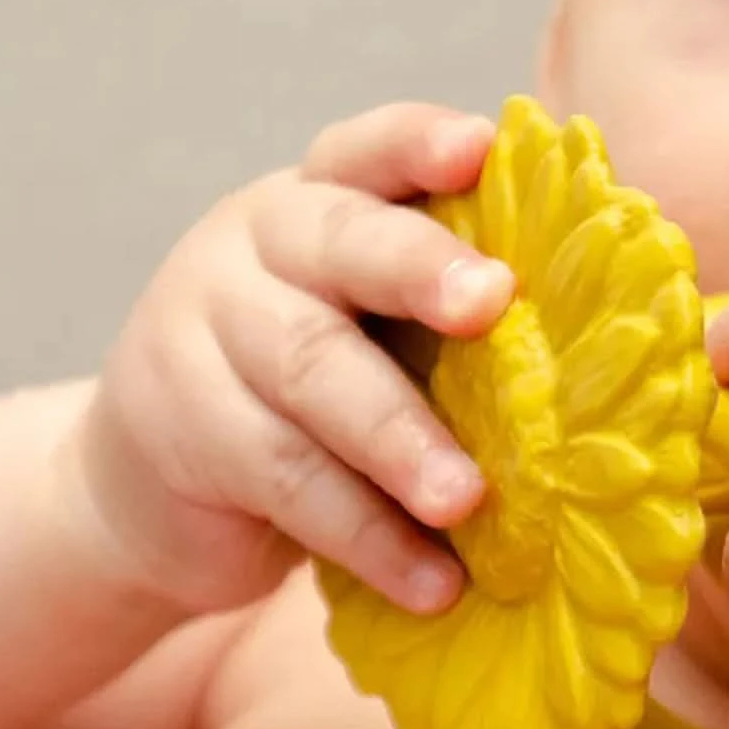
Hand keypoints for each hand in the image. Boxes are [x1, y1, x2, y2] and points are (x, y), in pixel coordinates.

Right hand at [76, 104, 513, 615]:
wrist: (151, 483)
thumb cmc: (293, 399)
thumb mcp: (350, 333)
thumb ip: (427, 324)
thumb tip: (577, 366)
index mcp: (309, 209)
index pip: (364, 155)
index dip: (418, 144)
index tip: (483, 149)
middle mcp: (251, 250)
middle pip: (341, 245)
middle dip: (420, 269)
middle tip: (491, 304)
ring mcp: (202, 331)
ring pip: (314, 372)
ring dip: (401, 441)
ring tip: (466, 502)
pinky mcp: (179, 428)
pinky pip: (288, 479)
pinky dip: (369, 535)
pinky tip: (430, 583)